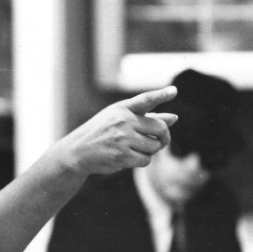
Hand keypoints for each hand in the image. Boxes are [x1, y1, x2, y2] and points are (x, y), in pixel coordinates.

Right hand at [55, 85, 177, 175]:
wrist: (78, 151)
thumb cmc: (103, 132)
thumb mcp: (120, 118)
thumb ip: (147, 117)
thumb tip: (174, 118)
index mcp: (122, 108)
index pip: (145, 100)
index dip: (160, 95)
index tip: (174, 91)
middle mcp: (123, 121)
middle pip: (159, 128)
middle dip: (164, 136)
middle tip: (161, 140)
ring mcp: (123, 139)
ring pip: (155, 146)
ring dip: (151, 150)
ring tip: (137, 148)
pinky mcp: (122, 156)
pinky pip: (146, 160)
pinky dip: (143, 160)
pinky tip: (131, 157)